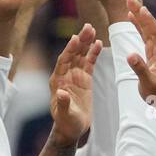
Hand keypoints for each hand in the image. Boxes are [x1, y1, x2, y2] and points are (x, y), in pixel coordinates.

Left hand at [48, 24, 100, 143]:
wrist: (72, 128)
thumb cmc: (66, 122)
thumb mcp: (64, 115)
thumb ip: (63, 103)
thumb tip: (62, 93)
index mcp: (57, 81)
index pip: (63, 61)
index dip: (69, 49)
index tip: (75, 38)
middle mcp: (65, 75)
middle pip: (73, 54)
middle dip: (80, 41)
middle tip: (87, 27)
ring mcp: (75, 75)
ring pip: (81, 55)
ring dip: (86, 42)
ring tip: (92, 29)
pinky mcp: (85, 78)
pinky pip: (89, 62)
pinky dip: (93, 53)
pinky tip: (98, 43)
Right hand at [127, 0, 155, 105]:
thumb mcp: (149, 83)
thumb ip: (140, 69)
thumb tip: (130, 55)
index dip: (148, 20)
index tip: (140, 8)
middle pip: (151, 25)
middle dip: (140, 11)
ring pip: (147, 27)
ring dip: (138, 14)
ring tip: (129, 1)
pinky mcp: (152, 50)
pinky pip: (145, 34)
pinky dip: (138, 24)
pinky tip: (131, 16)